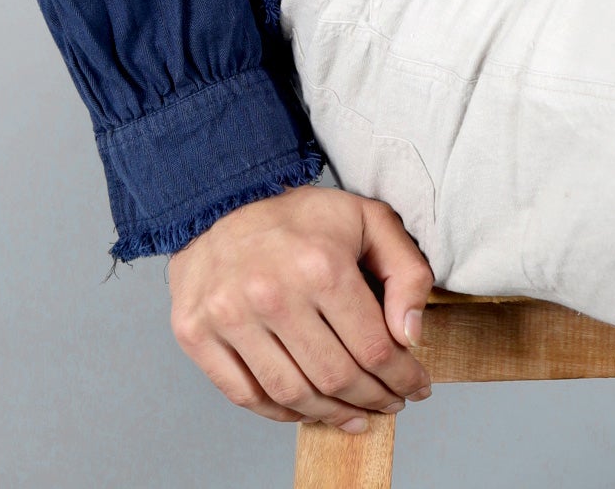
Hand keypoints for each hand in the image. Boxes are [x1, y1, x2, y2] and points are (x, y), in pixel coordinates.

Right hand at [168, 183, 434, 433]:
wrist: (222, 200)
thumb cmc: (300, 216)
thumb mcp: (369, 220)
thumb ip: (406, 271)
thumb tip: (410, 335)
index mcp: (321, 266)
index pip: (374, 348)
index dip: (402, 377)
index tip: (416, 386)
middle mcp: (273, 295)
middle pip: (336, 378)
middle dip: (374, 399)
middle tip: (390, 403)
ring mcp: (230, 318)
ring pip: (293, 395)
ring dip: (332, 414)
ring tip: (355, 414)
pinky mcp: (197, 334)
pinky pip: (247, 396)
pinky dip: (282, 413)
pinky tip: (307, 409)